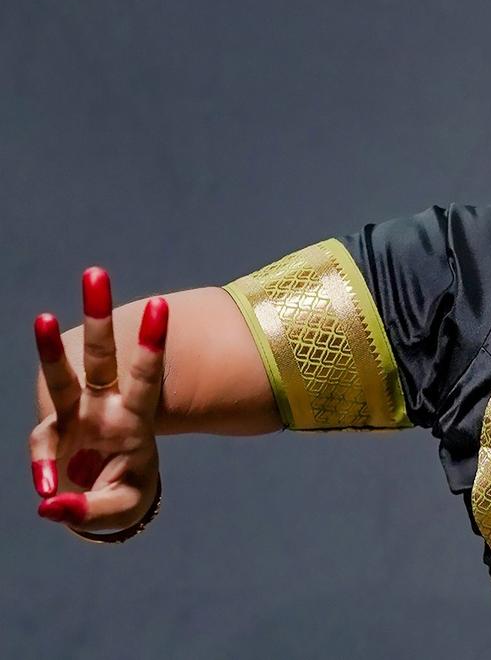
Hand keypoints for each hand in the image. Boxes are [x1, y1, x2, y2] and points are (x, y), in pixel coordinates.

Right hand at [29, 266, 166, 533]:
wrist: (105, 502)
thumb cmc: (124, 492)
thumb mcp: (122, 505)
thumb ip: (92, 508)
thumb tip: (50, 503)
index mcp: (136, 417)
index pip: (147, 377)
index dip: (151, 345)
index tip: (159, 306)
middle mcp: (103, 407)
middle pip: (101, 358)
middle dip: (98, 317)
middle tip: (96, 271)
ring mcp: (74, 418)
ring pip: (62, 377)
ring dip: (49, 347)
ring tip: (42, 316)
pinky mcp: (51, 436)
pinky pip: (41, 446)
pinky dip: (43, 468)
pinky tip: (47, 490)